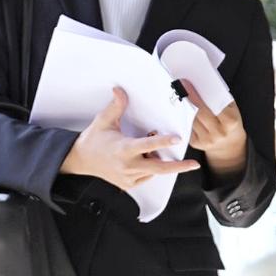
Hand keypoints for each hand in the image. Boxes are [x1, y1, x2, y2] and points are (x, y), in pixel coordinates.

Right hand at [68, 90, 189, 193]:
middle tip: (194, 164)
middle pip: (159, 168)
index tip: (176, 139)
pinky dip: (150, 168)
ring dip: (158, 160)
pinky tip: (142, 158)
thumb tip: (120, 90)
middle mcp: (128, 165)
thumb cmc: (93, 140)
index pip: (147, 145)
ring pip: (153, 171)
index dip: (163, 141)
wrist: (81, 160)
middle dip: (178, 166)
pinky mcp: (129, 184)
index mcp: (124, 149)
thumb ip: (116, 107)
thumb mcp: (103, 121)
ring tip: (150, 148)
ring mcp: (129, 177)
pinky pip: (147, 176)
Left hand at [184, 90, 248, 175]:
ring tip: (178, 95)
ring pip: (190, 119)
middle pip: (199, 112)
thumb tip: (202, 87)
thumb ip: (220, 100)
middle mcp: (218, 133)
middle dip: (188, 98)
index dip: (198, 95)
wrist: (229, 144)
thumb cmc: (230, 122)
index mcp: (230, 122)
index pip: (212, 106)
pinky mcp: (196, 144)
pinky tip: (181, 109)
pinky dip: (184, 117)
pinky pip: (187, 127)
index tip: (187, 85)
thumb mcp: (232, 110)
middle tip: (179, 86)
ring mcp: (206, 140)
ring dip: (183, 107)